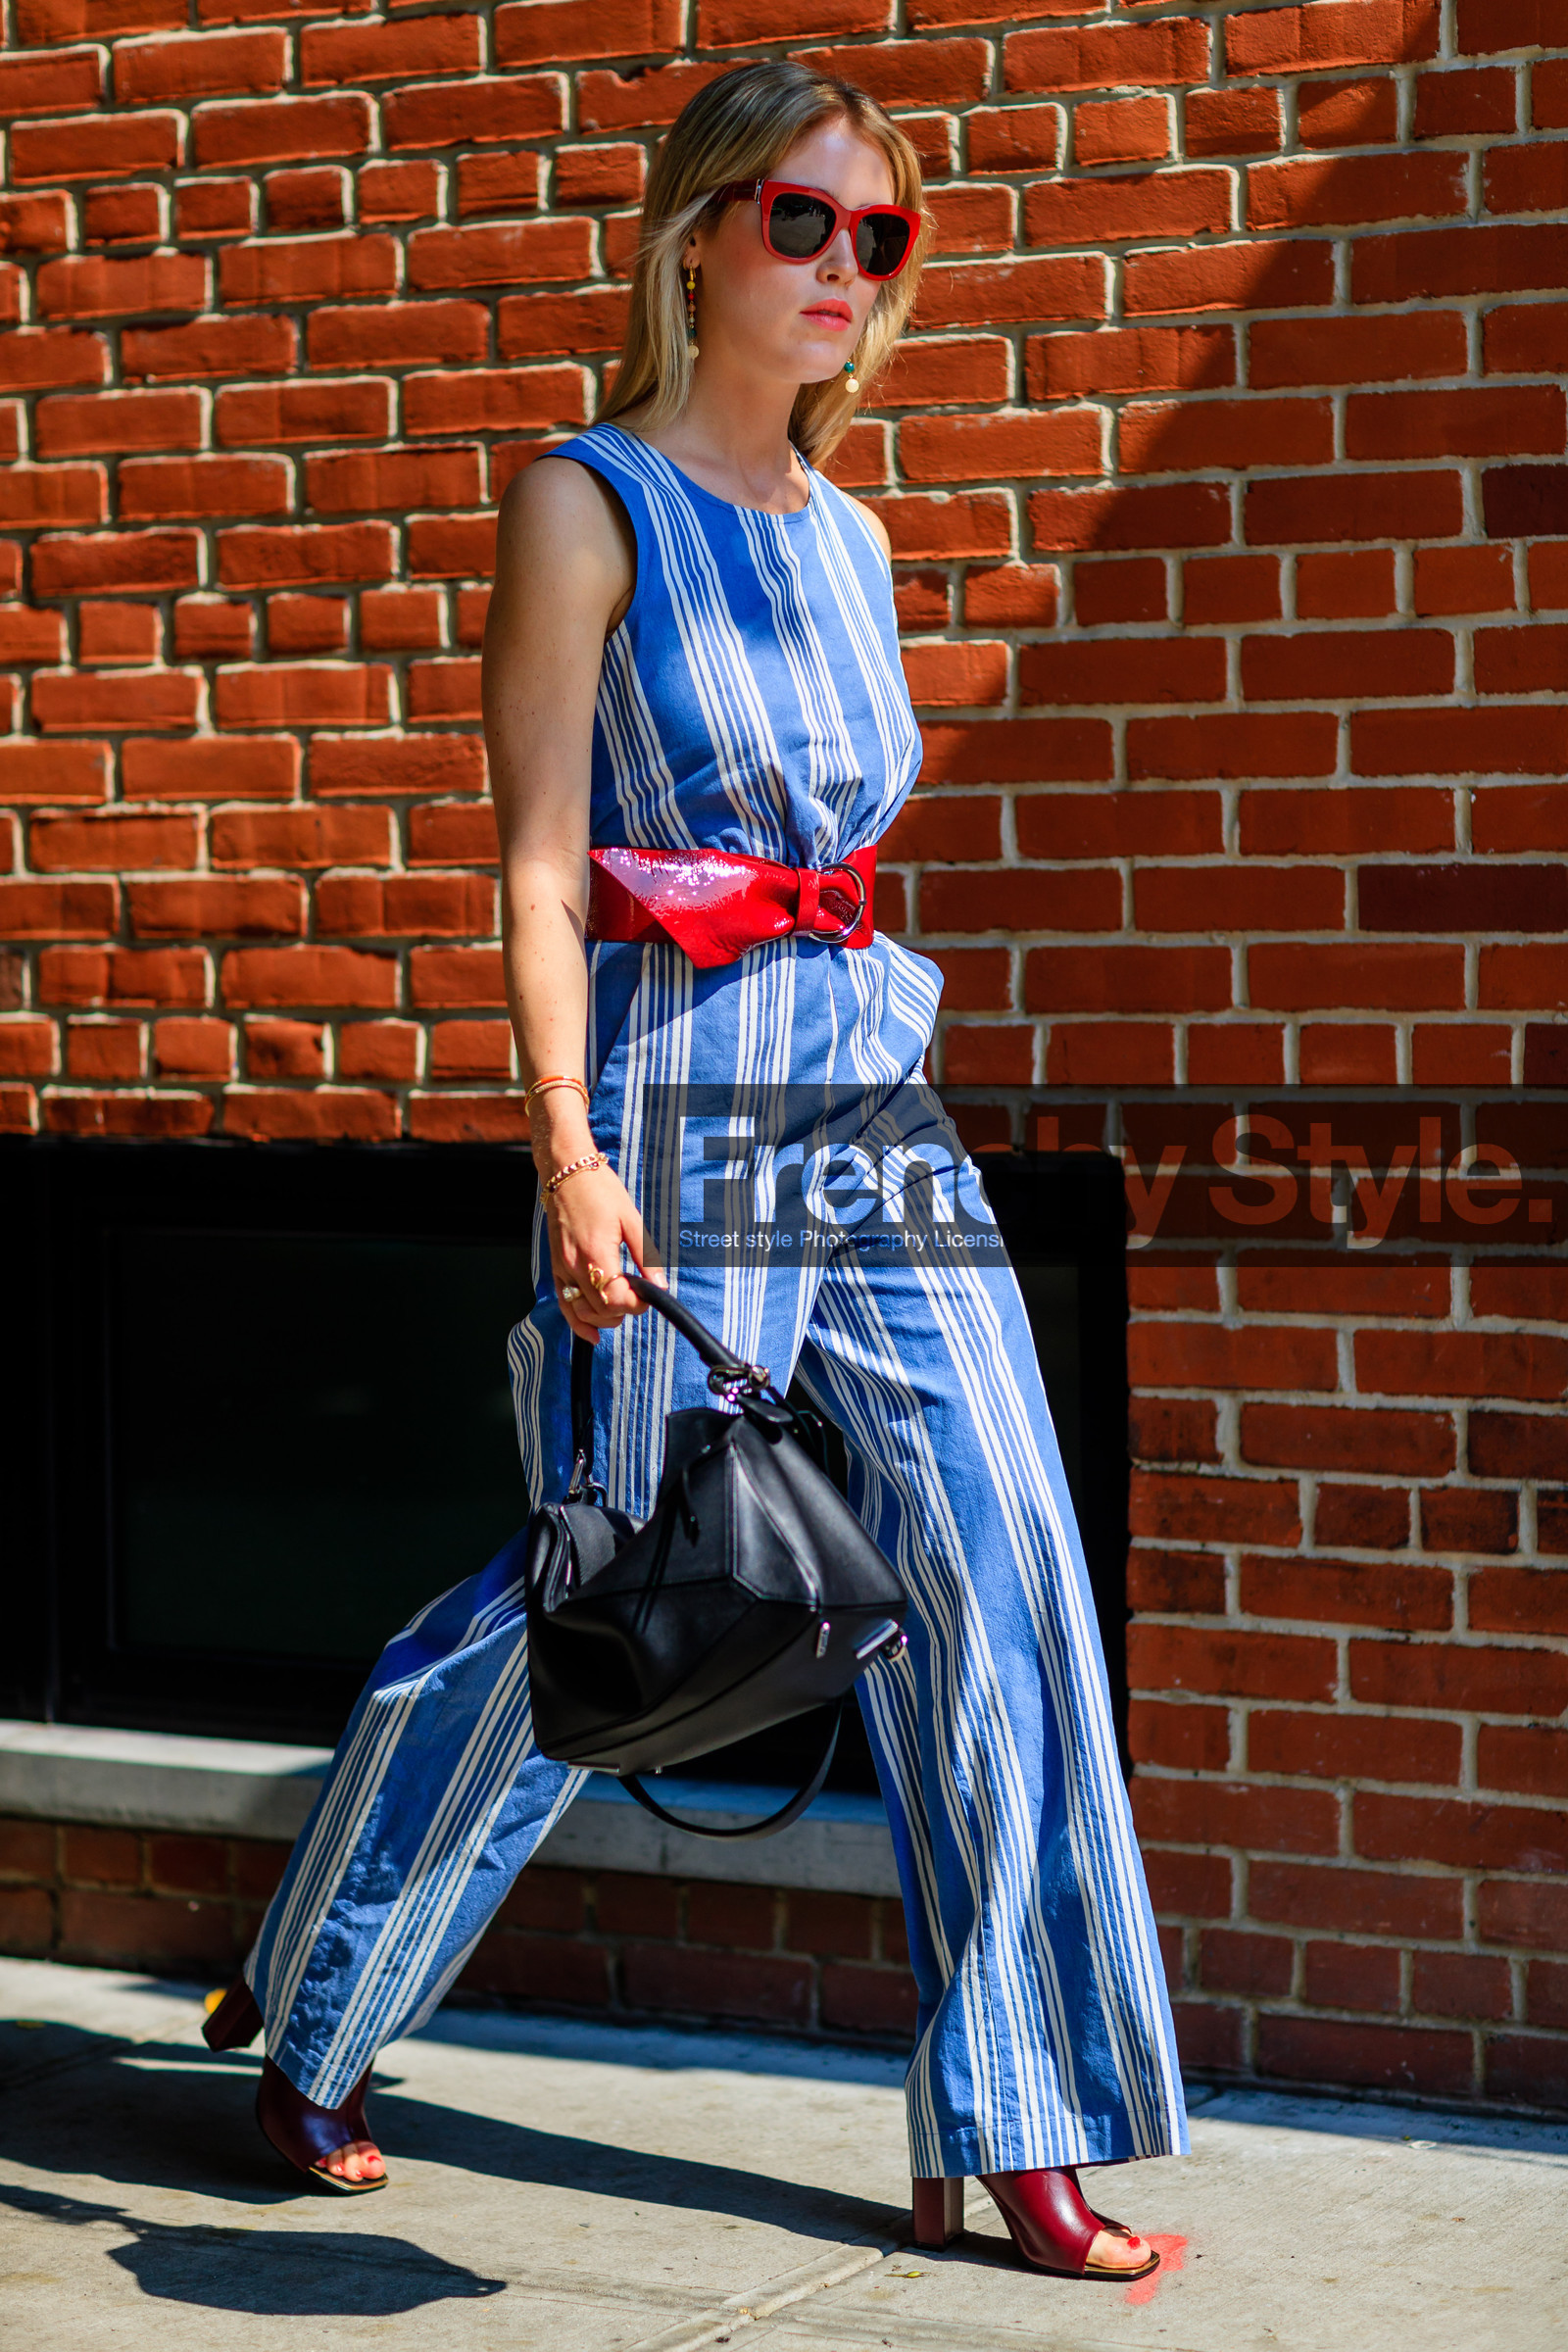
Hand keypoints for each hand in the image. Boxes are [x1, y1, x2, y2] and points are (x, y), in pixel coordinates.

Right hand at [545, 1158, 665, 1342]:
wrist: (567, 1173)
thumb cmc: (601, 1191)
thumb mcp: (631, 1219)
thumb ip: (646, 1256)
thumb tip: (660, 1285)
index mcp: (595, 1253)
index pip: (615, 1299)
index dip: (636, 1304)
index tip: (648, 1296)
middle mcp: (574, 1266)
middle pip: (601, 1310)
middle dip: (624, 1310)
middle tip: (639, 1296)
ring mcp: (562, 1268)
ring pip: (582, 1313)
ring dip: (604, 1318)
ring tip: (621, 1308)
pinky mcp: (556, 1268)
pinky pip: (564, 1304)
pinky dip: (578, 1322)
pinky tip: (593, 1335)